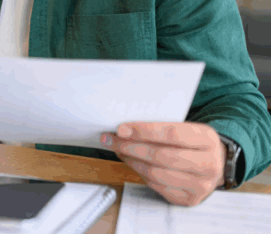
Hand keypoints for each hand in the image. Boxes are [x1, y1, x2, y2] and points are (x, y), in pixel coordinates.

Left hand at [101, 122, 225, 206]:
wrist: (214, 164)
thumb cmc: (193, 143)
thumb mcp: (186, 128)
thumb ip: (161, 127)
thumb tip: (125, 128)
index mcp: (208, 139)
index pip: (172, 133)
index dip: (143, 131)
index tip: (121, 129)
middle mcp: (209, 164)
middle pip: (162, 156)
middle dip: (131, 147)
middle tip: (112, 140)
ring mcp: (201, 185)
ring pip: (157, 173)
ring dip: (132, 161)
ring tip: (119, 150)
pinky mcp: (189, 199)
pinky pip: (157, 186)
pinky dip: (140, 173)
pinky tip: (131, 162)